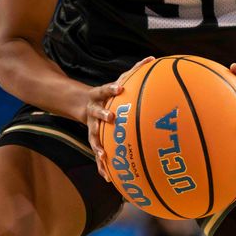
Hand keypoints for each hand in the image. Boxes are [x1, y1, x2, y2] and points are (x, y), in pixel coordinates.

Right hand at [85, 56, 154, 181]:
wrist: (83, 104)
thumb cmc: (108, 93)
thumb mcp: (117, 81)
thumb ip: (134, 70)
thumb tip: (152, 57)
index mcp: (100, 96)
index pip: (105, 89)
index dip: (112, 89)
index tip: (120, 88)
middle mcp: (94, 110)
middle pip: (97, 113)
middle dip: (103, 115)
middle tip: (111, 117)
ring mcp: (92, 126)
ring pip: (94, 138)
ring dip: (98, 147)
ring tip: (104, 158)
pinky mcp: (94, 139)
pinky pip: (98, 153)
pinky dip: (102, 166)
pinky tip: (108, 178)